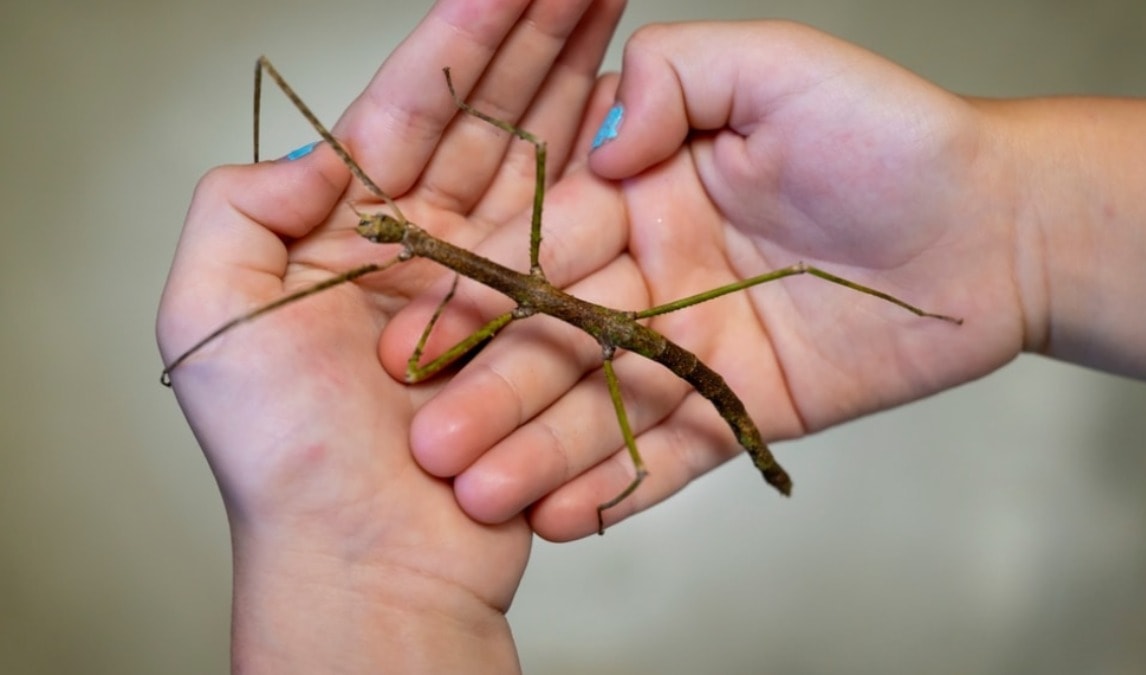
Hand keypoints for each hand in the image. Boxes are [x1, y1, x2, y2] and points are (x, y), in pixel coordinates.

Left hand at [156, 1, 624, 669]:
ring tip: (626, 24)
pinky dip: (613, 189)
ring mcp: (492, 290)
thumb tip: (325, 153)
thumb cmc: (285, 462)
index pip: (416, 103)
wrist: (370, 568)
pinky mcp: (547, 338)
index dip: (470, 30)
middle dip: (545, 41)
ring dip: (589, 94)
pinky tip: (643, 131)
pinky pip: (584, 255)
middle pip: (495, 120)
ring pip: (547, 170)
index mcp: (350, 227)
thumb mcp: (209, 319)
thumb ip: (240, 208)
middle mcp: (425, 248)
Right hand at [398, 21, 1026, 539]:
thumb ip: (678, 78)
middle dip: (491, 390)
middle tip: (431, 441)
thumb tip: (600, 148)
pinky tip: (559, 516)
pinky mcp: (738, 404)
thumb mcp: (778, 66)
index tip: (421, 338)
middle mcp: (653, 271)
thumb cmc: (895, 135)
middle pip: (555, 338)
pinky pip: (668, 450)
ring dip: (537, 450)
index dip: (481, 296)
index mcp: (642, 192)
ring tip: (480, 492)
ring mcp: (692, 344)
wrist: (995, 228)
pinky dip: (617, 485)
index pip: (543, 247)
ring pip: (600, 402)